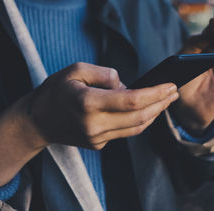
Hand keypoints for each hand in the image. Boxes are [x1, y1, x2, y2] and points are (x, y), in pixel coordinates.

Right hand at [21, 62, 178, 149]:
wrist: (39, 120)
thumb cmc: (57, 89)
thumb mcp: (77, 69)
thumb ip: (105, 74)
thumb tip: (128, 85)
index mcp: (87, 103)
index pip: (131, 100)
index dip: (155, 93)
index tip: (171, 85)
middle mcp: (93, 124)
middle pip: (139, 117)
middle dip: (161, 104)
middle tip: (174, 91)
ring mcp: (96, 138)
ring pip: (136, 128)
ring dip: (154, 114)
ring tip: (166, 99)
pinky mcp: (98, 144)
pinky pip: (126, 132)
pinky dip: (140, 120)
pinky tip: (148, 109)